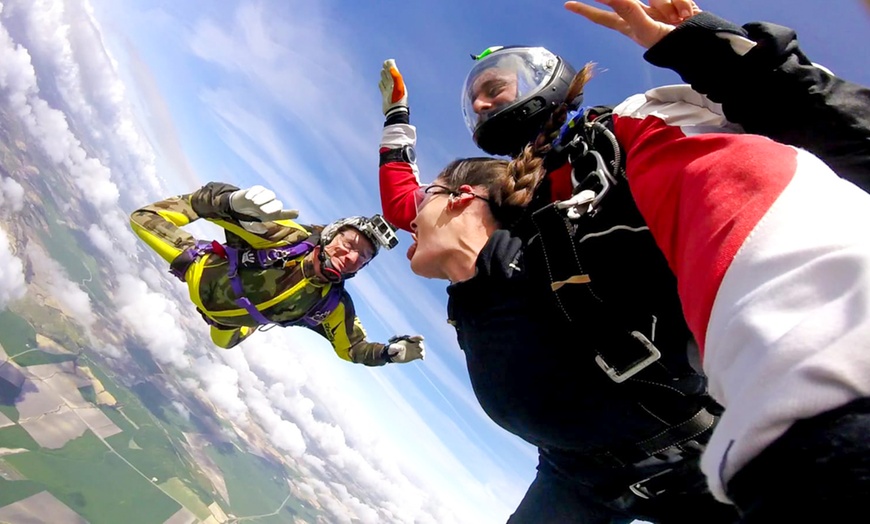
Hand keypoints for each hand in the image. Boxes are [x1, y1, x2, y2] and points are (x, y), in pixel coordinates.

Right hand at [229, 185, 298, 221]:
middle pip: (278, 205)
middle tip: (263, 211)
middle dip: (272, 207)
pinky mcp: (257, 189)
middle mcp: (270, 205)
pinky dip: (255, 193)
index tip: (296, 212)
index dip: (290, 213)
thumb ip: (255, 228)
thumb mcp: (249, 225)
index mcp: (271, 215)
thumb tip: (263, 229)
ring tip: (255, 203)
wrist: (236, 207)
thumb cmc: (246, 218)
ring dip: (264, 198)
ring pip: (270, 195)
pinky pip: (259, 189)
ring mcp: (264, 196)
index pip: (282, 214)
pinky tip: (249, 198)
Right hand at [379, 59, 408, 117]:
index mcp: (398, 83)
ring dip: (384, 75)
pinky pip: (382, 88)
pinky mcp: (385, 96)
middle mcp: (394, 86)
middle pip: (390, 75)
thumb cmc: (398, 100)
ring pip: (386, 81)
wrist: (395, 112)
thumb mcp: (398, 87)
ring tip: (382, 70)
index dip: (391, 66)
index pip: (394, 72)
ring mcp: (389, 91)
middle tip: (385, 63)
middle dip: (388, 69)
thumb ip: (396, 77)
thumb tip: (392, 68)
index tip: (388, 61)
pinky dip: (381, 84)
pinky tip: (380, 82)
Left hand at [385, 335, 424, 362]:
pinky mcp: (415, 355)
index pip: (415, 337)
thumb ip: (396, 347)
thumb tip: (402, 348)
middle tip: (420, 347)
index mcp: (408, 340)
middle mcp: (413, 344)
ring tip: (421, 354)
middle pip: (419, 343)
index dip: (418, 337)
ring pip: (421, 349)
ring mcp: (414, 350)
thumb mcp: (392, 348)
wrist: (393, 355)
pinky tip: (422, 359)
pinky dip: (422, 356)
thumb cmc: (392, 349)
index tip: (422, 338)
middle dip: (421, 345)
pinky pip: (420, 355)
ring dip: (422, 351)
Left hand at [565, 0, 701, 48]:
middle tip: (617, 1)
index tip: (568, 5)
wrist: (703, 45)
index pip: (602, 16)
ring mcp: (657, 7)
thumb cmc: (672, 46)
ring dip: (668, 5)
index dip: (585, 10)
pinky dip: (681, 4)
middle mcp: (640, 14)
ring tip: (677, 18)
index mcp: (629, 25)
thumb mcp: (645, 28)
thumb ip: (627, 9)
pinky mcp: (674, 2)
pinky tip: (685, 14)